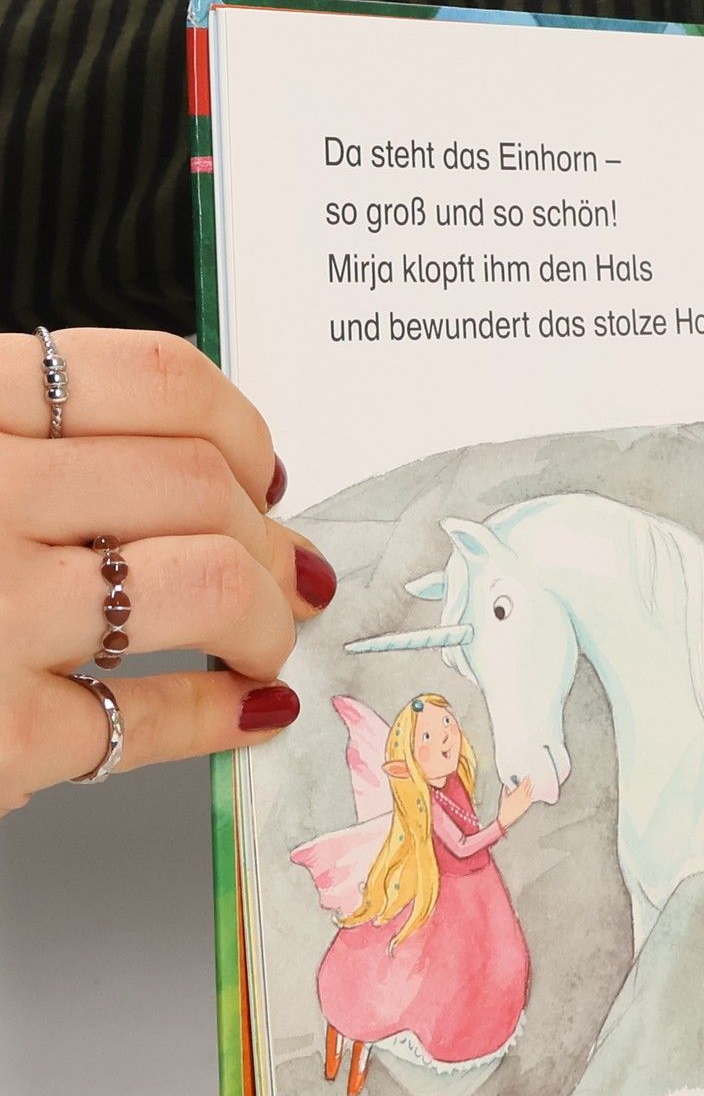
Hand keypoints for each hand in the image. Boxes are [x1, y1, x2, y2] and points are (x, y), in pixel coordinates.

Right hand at [0, 330, 331, 815]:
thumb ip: (20, 436)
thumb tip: (198, 464)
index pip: (151, 380)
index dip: (239, 429)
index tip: (261, 470)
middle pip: (199, 485)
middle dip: (270, 535)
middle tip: (285, 568)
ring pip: (209, 584)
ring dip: (268, 616)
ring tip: (267, 635)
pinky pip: (156, 716)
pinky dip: (225, 714)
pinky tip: (247, 709)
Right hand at [498, 776, 533, 828]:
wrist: (507, 817)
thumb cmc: (504, 808)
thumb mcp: (503, 797)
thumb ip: (505, 790)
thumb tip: (505, 786)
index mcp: (517, 793)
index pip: (523, 784)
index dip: (526, 779)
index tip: (527, 776)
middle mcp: (522, 796)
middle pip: (528, 786)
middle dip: (529, 781)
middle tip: (530, 778)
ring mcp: (525, 801)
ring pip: (530, 792)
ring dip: (531, 786)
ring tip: (532, 783)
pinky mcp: (526, 805)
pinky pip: (531, 798)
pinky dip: (532, 794)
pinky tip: (532, 792)